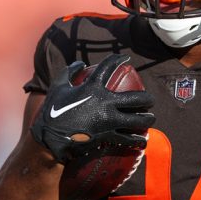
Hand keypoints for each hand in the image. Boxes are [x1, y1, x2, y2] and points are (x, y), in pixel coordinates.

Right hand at [31, 54, 154, 163]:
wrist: (49, 136)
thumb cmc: (52, 110)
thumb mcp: (58, 87)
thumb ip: (68, 72)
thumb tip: (80, 64)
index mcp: (93, 87)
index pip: (109, 67)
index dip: (118, 60)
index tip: (126, 58)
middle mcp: (105, 103)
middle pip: (135, 98)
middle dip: (147, 98)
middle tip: (150, 100)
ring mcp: (108, 121)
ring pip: (137, 120)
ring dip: (147, 119)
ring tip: (151, 119)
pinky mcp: (107, 136)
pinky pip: (127, 139)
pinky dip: (137, 141)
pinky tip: (143, 141)